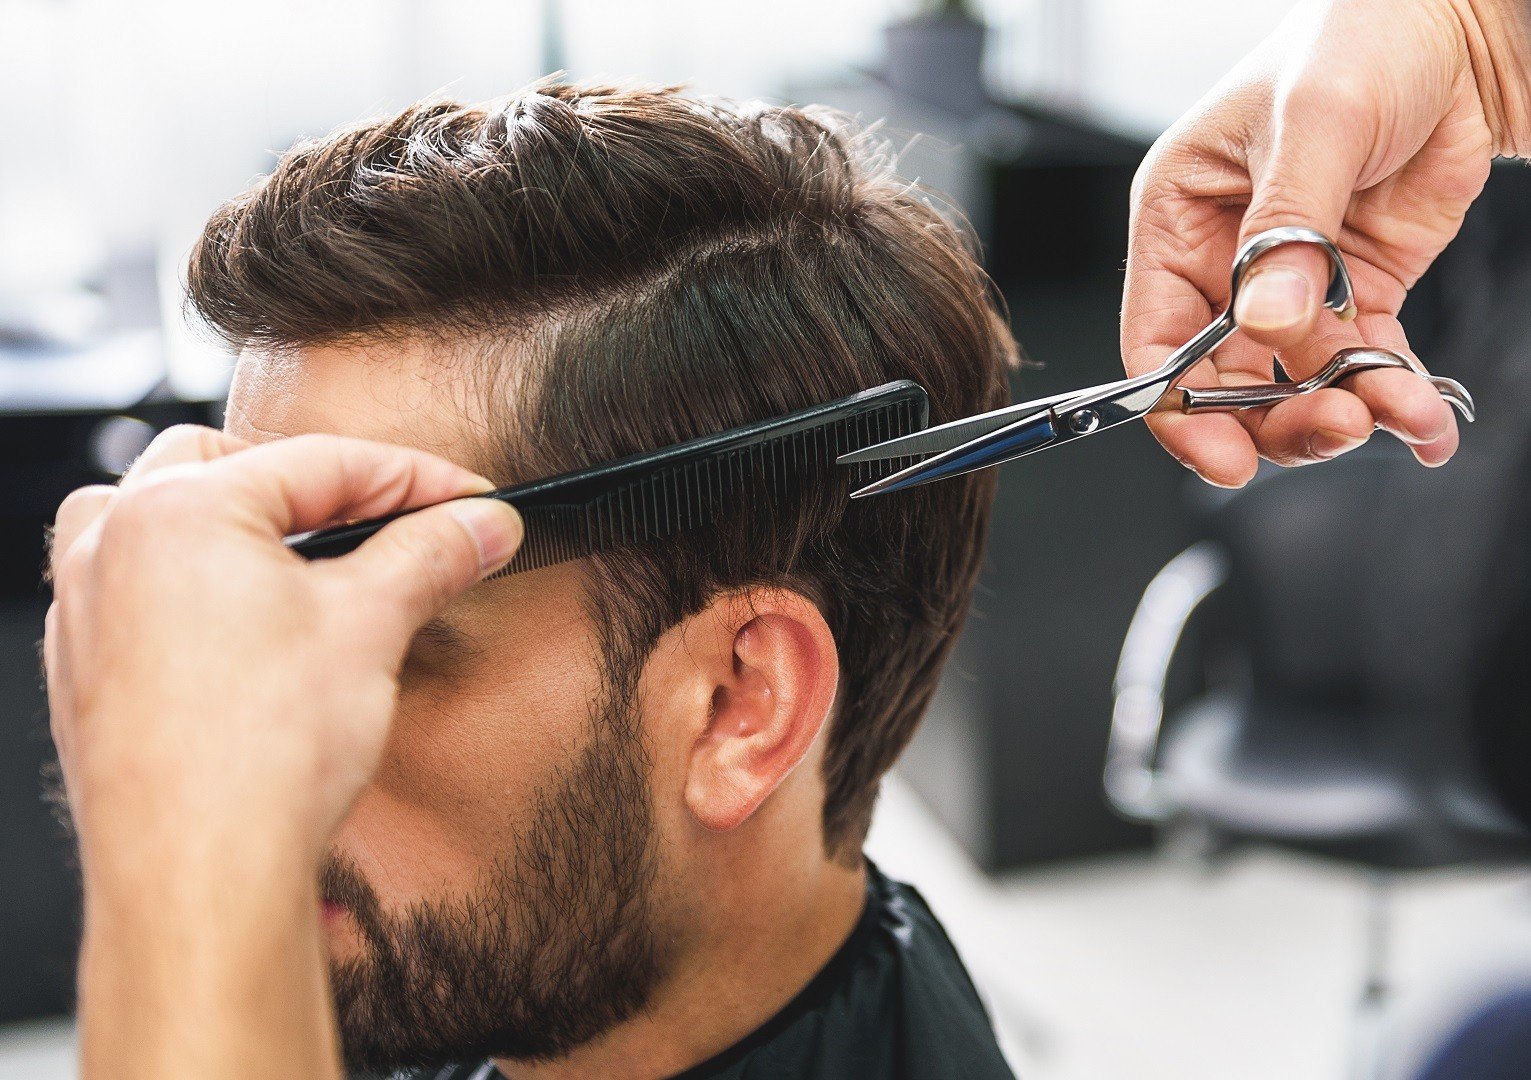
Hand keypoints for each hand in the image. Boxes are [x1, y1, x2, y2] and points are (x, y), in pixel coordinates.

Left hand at [46, 426, 522, 1078]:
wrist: (199, 877)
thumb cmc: (261, 754)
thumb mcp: (372, 627)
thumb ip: (432, 554)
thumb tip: (483, 523)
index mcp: (179, 510)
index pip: (322, 460)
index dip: (416, 478)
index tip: (470, 501)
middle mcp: (113, 543)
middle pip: (228, 464)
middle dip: (318, 485)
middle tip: (389, 521)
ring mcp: (86, 607)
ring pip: (159, 514)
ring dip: (235, 518)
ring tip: (301, 556)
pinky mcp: (85, 668)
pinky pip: (135, 584)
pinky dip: (194, 579)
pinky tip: (248, 624)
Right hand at [1123, 0, 1530, 485]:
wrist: (1460, 25)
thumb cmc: (1360, 36)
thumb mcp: (1314, 123)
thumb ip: (1288, 229)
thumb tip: (1267, 321)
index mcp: (1178, 220)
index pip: (1156, 342)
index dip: (1180, 410)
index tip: (1225, 456)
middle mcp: (1223, 262)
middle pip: (1225, 383)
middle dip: (1280, 417)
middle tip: (1338, 425)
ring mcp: (1291, 284)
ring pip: (1297, 385)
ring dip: (1349, 411)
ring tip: (1401, 411)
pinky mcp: (1353, 290)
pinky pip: (1363, 365)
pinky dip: (1394, 399)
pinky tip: (1422, 420)